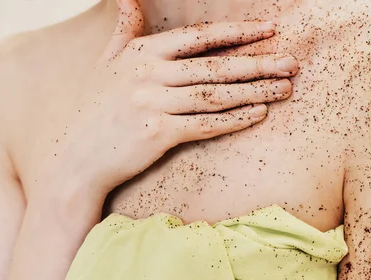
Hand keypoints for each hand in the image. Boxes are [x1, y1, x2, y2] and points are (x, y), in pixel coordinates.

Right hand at [39, 0, 298, 209]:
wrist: (78, 159)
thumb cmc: (96, 111)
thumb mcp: (106, 63)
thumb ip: (124, 31)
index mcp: (143, 53)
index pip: (200, 37)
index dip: (238, 32)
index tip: (270, 29)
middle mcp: (150, 74)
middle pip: (217, 66)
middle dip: (259, 63)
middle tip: (292, 63)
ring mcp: (154, 103)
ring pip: (217, 95)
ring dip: (256, 91)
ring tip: (285, 89)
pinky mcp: (159, 134)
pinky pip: (206, 124)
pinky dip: (235, 119)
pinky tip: (259, 115)